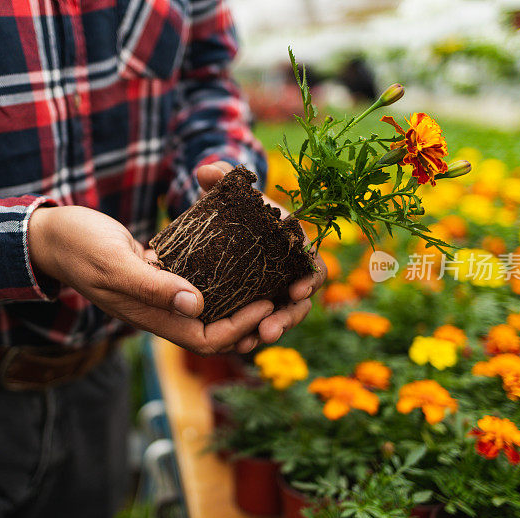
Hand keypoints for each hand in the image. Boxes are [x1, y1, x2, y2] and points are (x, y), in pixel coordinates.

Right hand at [28, 205, 274, 354]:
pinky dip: (224, 277)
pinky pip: (201, 284)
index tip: (267, 303)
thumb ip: (151, 285)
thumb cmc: (78, 247)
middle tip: (283, 298)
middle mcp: (162, 311)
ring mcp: (162, 295)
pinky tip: (243, 256)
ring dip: (243, 301)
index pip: (207, 338)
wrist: (53, 236)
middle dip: (252, 322)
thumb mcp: (114, 263)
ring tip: (271, 280)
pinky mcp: (163, 275)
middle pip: (217, 330)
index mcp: (151, 316)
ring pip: (212, 309)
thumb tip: (197, 303)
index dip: (240, 327)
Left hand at [196, 162, 326, 351]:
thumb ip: (222, 178)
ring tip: (254, 341)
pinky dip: (254, 334)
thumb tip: (207, 169)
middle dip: (288, 317)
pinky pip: (262, 322)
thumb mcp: (229, 192)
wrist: (225, 224)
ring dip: (273, 329)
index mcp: (294, 245)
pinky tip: (241, 345)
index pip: (312, 265)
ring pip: (283, 316)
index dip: (309, 280)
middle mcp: (291, 271)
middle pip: (300, 301)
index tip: (297, 290)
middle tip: (269, 330)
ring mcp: (277, 290)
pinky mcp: (259, 303)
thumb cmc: (235, 206)